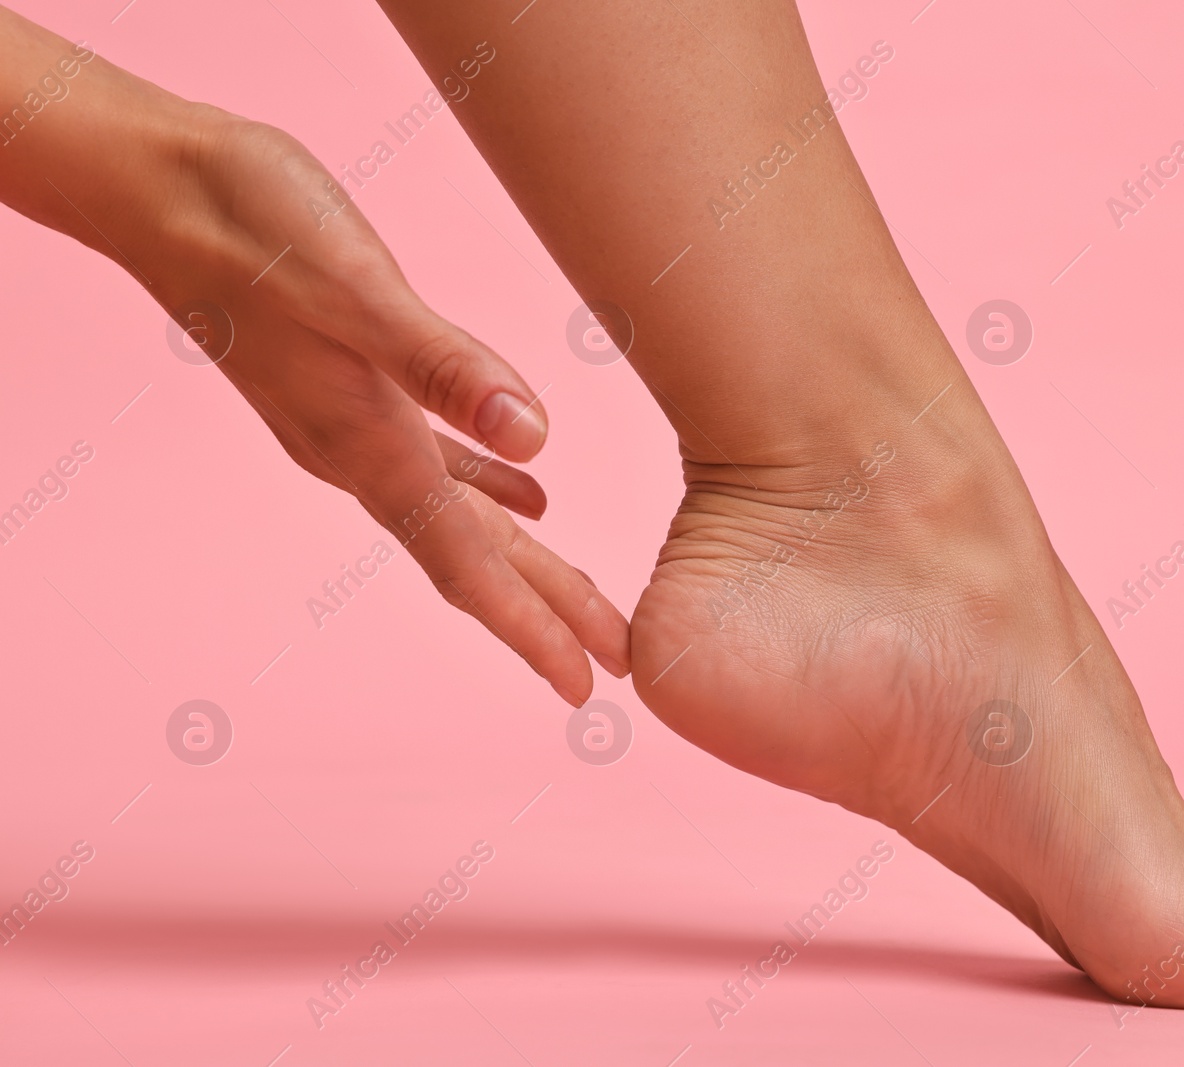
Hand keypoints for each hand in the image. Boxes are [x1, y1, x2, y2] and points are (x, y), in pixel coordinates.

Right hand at [159, 114, 630, 704]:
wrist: (160, 189)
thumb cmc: (252, 227)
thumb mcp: (355, 289)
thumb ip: (444, 366)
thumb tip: (538, 439)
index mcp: (371, 445)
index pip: (468, 562)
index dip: (533, 626)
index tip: (584, 686)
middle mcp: (363, 453)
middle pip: (476, 555)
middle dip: (548, 611)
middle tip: (614, 663)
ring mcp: (356, 424)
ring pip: (465, 517)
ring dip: (527, 565)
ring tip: (582, 605)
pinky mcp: (356, 384)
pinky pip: (441, 465)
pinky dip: (491, 490)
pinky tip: (531, 494)